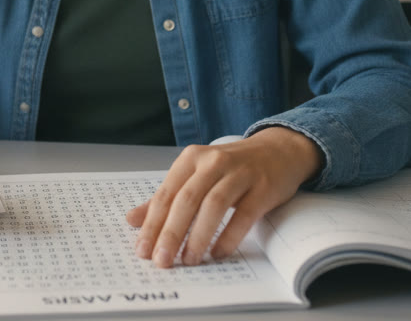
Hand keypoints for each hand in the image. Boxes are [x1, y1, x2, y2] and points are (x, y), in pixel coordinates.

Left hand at [126, 127, 320, 267]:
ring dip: (198, 236)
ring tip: (189, 260)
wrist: (278, 151)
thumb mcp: (196, 175)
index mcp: (191, 158)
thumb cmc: (231, 167)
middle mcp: (213, 162)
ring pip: (213, 205)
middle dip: (171, 233)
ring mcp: (239, 174)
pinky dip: (228, 236)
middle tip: (162, 260)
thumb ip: (166, 197)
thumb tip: (132, 220)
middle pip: (186, 200)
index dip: (152, 223)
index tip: (143, 250)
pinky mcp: (262, 187)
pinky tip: (218, 253)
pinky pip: (244, 215)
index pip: (166, 194)